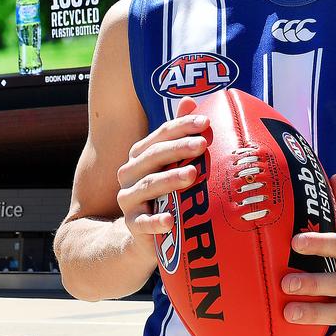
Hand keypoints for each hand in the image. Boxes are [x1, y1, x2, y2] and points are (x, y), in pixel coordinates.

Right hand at [115, 98, 208, 266]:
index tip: (206, 122)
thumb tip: (188, 99)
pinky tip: (171, 221)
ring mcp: (129, 199)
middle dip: (178, 148)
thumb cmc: (164, 194)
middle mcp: (130, 173)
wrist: (141, 236)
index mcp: (141, 155)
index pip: (161, 134)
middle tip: (202, 144)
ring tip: (192, 175)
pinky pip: (143, 223)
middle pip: (154, 156)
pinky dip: (156, 222)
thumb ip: (178, 135)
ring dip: (171, 179)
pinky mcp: (132, 225)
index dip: (182, 126)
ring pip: (149, 185)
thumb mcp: (170, 165)